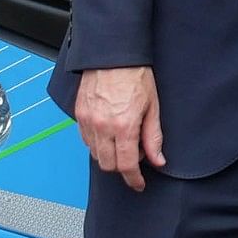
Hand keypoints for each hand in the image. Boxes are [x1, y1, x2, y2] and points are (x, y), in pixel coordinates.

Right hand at [74, 65, 166, 191]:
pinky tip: (109, 132)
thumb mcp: (153, 106)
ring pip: (95, 154)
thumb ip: (154, 137)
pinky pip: (86, 140)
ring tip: (123, 139)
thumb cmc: (135, 74)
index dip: (133, 179)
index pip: (126, 166)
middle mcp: (102, 126)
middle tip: (136, 153)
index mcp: (123, 126)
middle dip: (122, 167)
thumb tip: (157, 159)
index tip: (138, 184)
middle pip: (108, 165)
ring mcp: (88, 121)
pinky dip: (97, 143)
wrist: (113, 54)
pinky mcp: (79, 114)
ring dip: (109, 155)